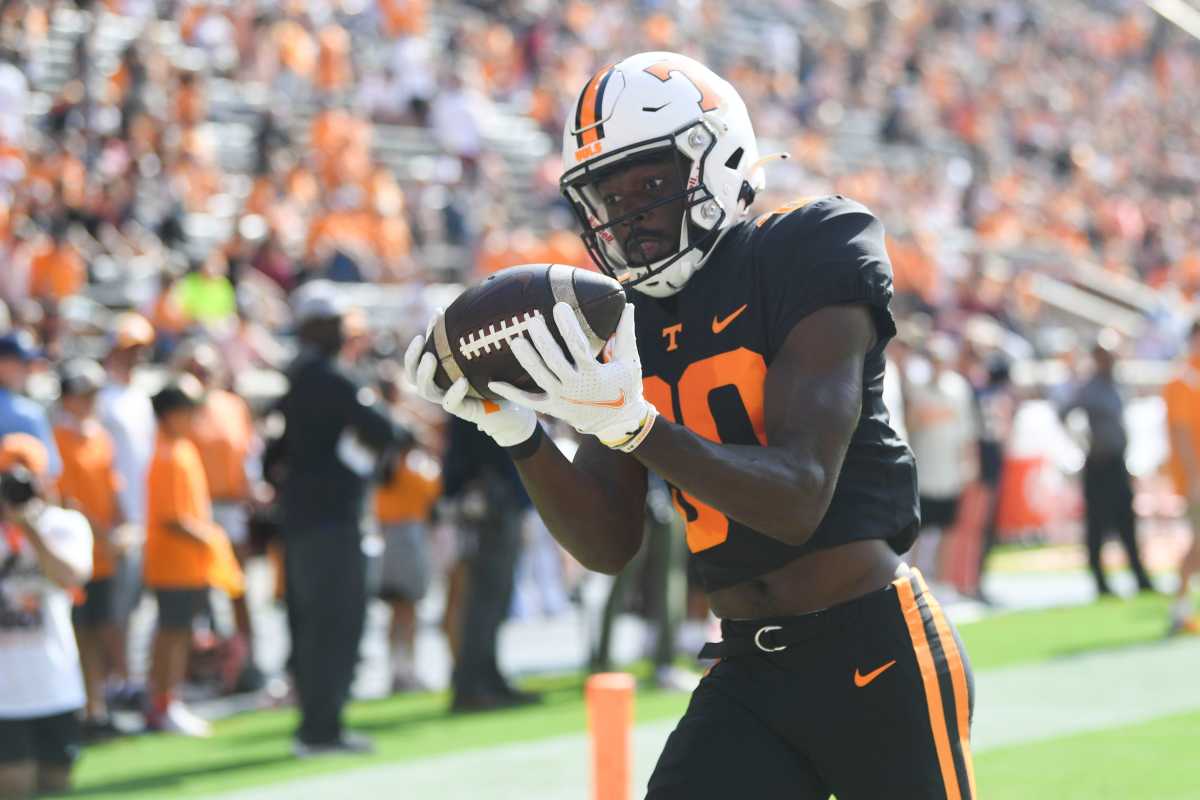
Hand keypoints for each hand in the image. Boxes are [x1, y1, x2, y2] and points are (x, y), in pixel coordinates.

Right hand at [403, 315, 537, 447]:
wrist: (513, 410)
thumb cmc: (499, 381)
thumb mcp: (487, 358)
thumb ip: (478, 340)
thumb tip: (482, 304)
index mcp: (443, 373)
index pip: (423, 354)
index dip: (428, 333)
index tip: (437, 313)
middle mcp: (442, 387)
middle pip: (412, 375)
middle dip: (411, 357)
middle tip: (419, 340)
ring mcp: (451, 399)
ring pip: (425, 391)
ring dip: (424, 374)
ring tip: (431, 358)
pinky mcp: (464, 412)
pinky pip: (451, 405)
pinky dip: (454, 393)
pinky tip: (462, 381)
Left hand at [489, 303, 656, 451]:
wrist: (618, 422)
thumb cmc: (624, 386)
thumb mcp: (629, 361)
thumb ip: (626, 333)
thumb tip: (628, 304)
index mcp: (594, 373)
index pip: (578, 346)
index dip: (568, 326)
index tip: (559, 305)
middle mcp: (575, 387)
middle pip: (554, 360)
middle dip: (542, 340)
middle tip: (531, 320)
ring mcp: (562, 398)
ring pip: (540, 377)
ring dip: (527, 360)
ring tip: (515, 341)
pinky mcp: (552, 408)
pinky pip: (528, 401)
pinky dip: (510, 394)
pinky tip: (493, 382)